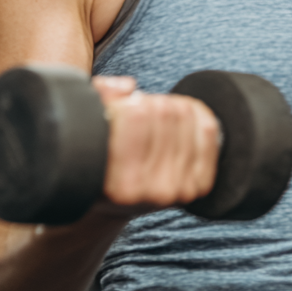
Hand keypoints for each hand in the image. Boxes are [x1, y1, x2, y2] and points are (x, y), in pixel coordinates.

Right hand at [90, 76, 220, 216]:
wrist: (113, 202)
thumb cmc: (95, 161)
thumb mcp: (82, 132)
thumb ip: (96, 101)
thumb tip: (127, 87)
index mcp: (119, 185)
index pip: (138, 116)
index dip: (126, 103)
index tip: (117, 109)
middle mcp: (152, 192)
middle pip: (165, 111)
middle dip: (148, 103)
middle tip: (134, 113)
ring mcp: (179, 190)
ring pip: (187, 116)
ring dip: (169, 107)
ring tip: (150, 120)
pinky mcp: (198, 184)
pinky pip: (209, 129)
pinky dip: (195, 113)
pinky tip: (177, 118)